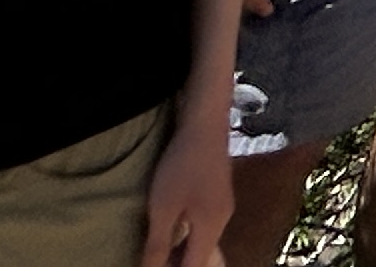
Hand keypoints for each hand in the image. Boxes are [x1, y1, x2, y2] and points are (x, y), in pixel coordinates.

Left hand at [139, 104, 235, 266]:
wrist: (205, 123)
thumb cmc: (182, 165)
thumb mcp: (163, 208)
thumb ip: (158, 244)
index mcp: (211, 228)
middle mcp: (222, 221)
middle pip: (203, 258)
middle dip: (179, 265)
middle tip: (153, 262)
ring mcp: (222, 206)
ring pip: (204, 242)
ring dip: (182, 252)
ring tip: (158, 252)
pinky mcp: (218, 194)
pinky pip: (204, 228)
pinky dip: (187, 237)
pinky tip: (172, 229)